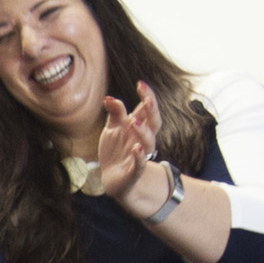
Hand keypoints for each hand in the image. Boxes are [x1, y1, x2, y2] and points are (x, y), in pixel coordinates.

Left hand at [99, 81, 160, 201]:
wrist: (111, 179)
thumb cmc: (115, 151)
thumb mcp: (113, 129)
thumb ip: (114, 113)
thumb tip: (109, 98)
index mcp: (138, 127)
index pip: (147, 110)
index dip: (147, 97)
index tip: (140, 84)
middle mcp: (142, 140)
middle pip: (154, 123)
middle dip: (152, 111)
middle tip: (146, 98)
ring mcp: (140, 155)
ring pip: (149, 143)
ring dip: (143, 132)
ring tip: (133, 122)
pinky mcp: (134, 171)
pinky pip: (140, 164)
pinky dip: (140, 157)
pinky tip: (137, 148)